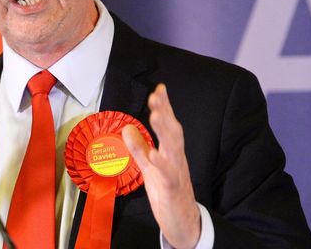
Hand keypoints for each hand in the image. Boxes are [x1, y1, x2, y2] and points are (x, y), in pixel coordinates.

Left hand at [122, 84, 200, 248]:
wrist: (182, 221)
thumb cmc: (167, 192)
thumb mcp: (148, 167)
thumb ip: (138, 148)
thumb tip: (127, 128)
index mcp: (170, 151)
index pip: (168, 125)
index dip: (165, 106)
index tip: (159, 88)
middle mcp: (176, 158)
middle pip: (173, 131)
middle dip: (165, 112)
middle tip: (156, 96)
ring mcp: (176, 172)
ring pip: (173, 148)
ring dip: (164, 130)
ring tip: (155, 115)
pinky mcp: (172, 189)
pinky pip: (168, 174)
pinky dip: (161, 163)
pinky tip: (154, 153)